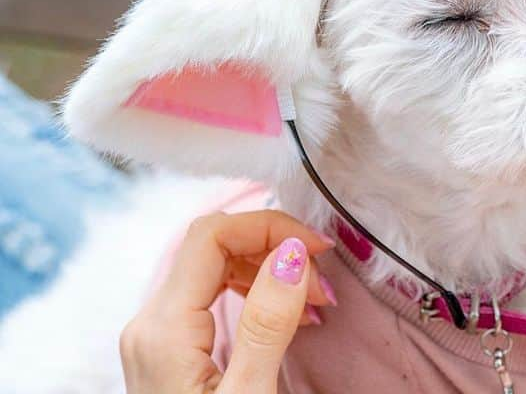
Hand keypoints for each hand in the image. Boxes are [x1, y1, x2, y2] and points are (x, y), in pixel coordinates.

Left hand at [120, 210, 336, 392]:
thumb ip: (266, 324)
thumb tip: (292, 252)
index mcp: (162, 329)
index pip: (210, 236)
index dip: (270, 226)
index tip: (320, 251)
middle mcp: (150, 323)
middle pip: (212, 245)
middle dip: (276, 249)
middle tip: (325, 282)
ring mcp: (157, 336)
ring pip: (214, 268)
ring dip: (270, 271)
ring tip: (315, 305)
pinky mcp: (170, 350)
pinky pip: (212, 297)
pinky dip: (256, 293)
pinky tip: (290, 317)